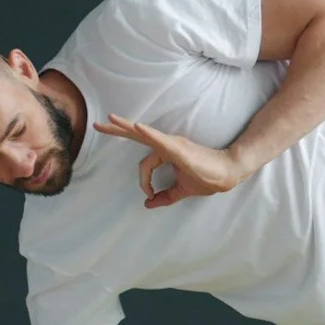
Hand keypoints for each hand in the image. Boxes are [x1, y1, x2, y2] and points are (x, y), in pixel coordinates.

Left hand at [92, 113, 247, 207]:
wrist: (227, 174)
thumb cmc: (207, 177)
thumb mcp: (181, 190)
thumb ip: (165, 196)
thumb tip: (148, 205)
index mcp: (166, 153)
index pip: (145, 165)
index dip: (144, 181)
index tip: (150, 195)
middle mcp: (167, 144)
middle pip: (137, 136)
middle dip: (116, 130)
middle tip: (98, 125)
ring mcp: (173, 144)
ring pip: (145, 135)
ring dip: (127, 127)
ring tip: (110, 119)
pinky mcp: (179, 149)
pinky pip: (160, 141)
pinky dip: (149, 134)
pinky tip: (138, 128)